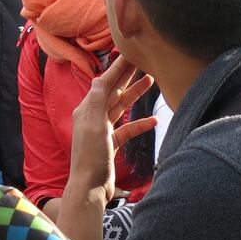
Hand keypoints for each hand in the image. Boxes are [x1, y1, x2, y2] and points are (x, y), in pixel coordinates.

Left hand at [67, 55, 155, 197]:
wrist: (90, 187)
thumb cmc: (91, 155)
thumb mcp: (94, 124)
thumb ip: (99, 99)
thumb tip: (103, 76)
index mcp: (87, 109)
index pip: (105, 82)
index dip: (118, 67)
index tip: (130, 52)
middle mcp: (94, 117)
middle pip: (114, 91)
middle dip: (127, 75)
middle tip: (143, 59)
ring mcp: (102, 131)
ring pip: (121, 107)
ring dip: (135, 94)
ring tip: (151, 80)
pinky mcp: (111, 144)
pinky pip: (127, 129)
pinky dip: (139, 123)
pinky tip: (153, 120)